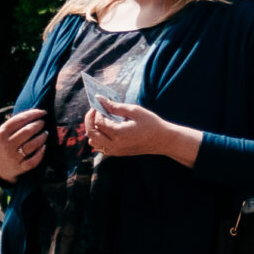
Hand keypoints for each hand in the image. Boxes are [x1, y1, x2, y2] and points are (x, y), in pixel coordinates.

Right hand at [0, 107, 47, 181]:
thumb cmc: (5, 145)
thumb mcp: (4, 133)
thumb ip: (15, 124)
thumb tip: (36, 112)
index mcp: (2, 133)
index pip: (19, 120)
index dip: (33, 114)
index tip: (43, 112)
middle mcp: (7, 145)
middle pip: (27, 131)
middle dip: (39, 125)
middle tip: (43, 122)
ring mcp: (14, 157)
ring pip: (33, 144)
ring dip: (42, 137)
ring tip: (45, 133)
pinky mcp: (21, 167)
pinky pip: (34, 159)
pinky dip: (41, 152)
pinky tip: (44, 147)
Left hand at [85, 100, 199, 165]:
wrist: (163, 140)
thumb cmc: (151, 124)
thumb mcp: (135, 111)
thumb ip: (115, 106)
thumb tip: (100, 99)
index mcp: (119, 134)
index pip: (98, 122)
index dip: (97, 111)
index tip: (101, 104)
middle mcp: (114, 145)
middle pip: (91, 132)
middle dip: (89, 120)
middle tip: (95, 110)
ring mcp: (115, 151)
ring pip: (93, 141)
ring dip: (93, 129)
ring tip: (101, 119)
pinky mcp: (117, 153)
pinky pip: (100, 146)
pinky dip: (98, 137)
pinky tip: (106, 129)